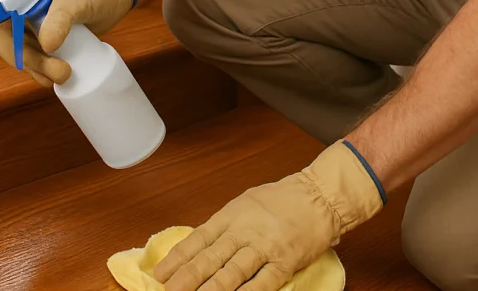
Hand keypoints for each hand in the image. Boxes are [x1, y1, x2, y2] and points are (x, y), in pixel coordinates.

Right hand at [0, 0, 135, 85]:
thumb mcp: (75, 2)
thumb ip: (60, 20)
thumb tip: (46, 47)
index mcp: (20, 2)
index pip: (2, 30)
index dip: (10, 48)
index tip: (39, 55)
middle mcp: (22, 18)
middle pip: (12, 50)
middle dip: (33, 64)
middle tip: (61, 71)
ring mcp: (35, 34)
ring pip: (25, 61)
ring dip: (41, 73)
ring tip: (65, 74)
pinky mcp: (48, 47)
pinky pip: (39, 65)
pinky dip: (47, 74)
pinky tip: (59, 79)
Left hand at [154, 141, 383, 290]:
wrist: (318, 195)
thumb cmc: (281, 199)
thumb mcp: (244, 205)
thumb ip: (223, 226)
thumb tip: (199, 246)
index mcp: (230, 216)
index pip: (197, 240)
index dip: (177, 258)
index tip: (159, 273)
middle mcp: (243, 231)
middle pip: (210, 258)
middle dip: (187, 277)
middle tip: (170, 290)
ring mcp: (264, 247)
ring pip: (232, 271)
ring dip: (212, 288)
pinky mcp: (285, 261)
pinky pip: (264, 281)